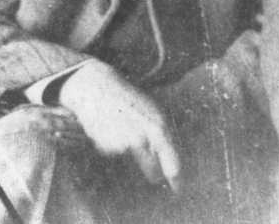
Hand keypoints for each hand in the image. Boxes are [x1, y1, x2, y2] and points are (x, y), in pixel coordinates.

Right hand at [56, 61, 182, 191]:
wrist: (99, 89)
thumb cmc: (129, 101)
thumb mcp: (153, 112)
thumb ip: (162, 135)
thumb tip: (169, 159)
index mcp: (160, 125)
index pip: (172, 158)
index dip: (176, 176)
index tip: (179, 189)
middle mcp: (145, 136)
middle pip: (154, 171)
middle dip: (154, 174)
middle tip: (153, 175)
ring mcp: (126, 142)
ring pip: (134, 162)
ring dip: (131, 153)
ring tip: (124, 131)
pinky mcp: (108, 147)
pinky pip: (115, 155)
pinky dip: (114, 146)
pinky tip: (111, 129)